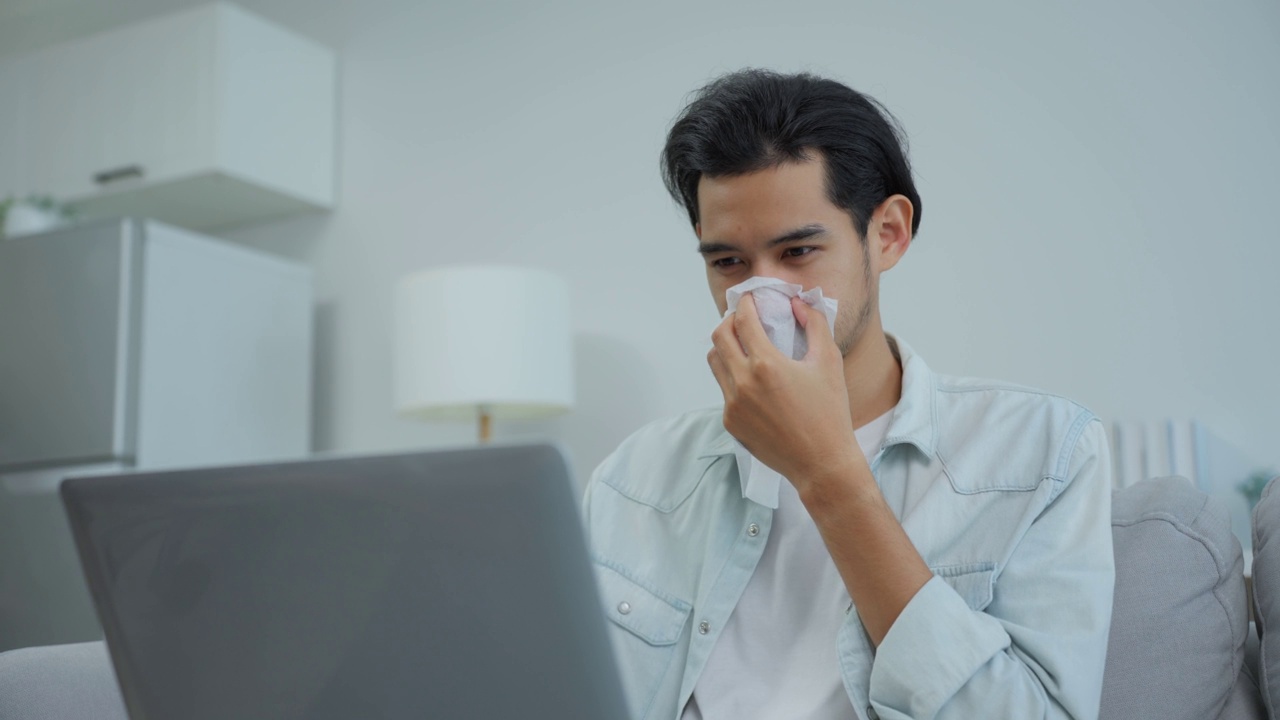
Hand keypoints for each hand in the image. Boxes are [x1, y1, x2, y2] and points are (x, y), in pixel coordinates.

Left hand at [707, 294, 859, 488]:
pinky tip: (754, 380)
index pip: (743, 320)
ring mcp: (732, 405)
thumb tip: (797, 303)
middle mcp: (743, 383)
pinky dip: (734, 377)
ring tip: (743, 345)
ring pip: (715, 363)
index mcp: (766, 365)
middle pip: (719, 337)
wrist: (821, 463)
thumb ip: (815, 324)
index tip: (749, 299)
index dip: (745, 304)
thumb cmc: (829, 412)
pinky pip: (724, 390)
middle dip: (729, 321)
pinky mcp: (730, 422)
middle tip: (743, 319)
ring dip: (726, 348)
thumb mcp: (829, 362)